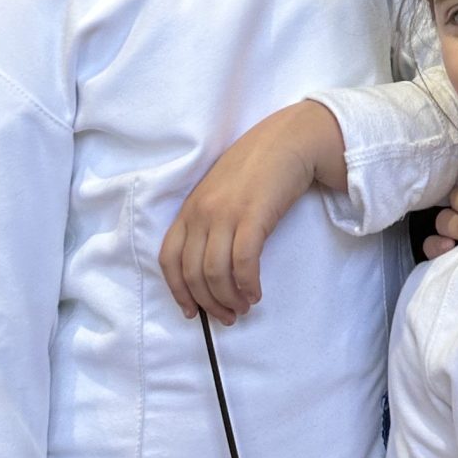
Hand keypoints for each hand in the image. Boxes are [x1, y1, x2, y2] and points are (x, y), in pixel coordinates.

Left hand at [160, 100, 347, 323]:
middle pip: (192, 272)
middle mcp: (202, 212)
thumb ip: (210, 222)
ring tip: (243, 307)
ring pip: (215, 272)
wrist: (289, 139)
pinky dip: (247, 284)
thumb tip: (211, 268)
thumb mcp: (221, 193)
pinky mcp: (253, 215)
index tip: (193, 311)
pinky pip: (243, 262)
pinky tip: (256, 292)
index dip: (178, 291)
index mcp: (190, 208)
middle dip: (209, 302)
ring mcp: (226, 213)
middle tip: (227, 317)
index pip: (168, 258)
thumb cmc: (258, 167)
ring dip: (229, 298)